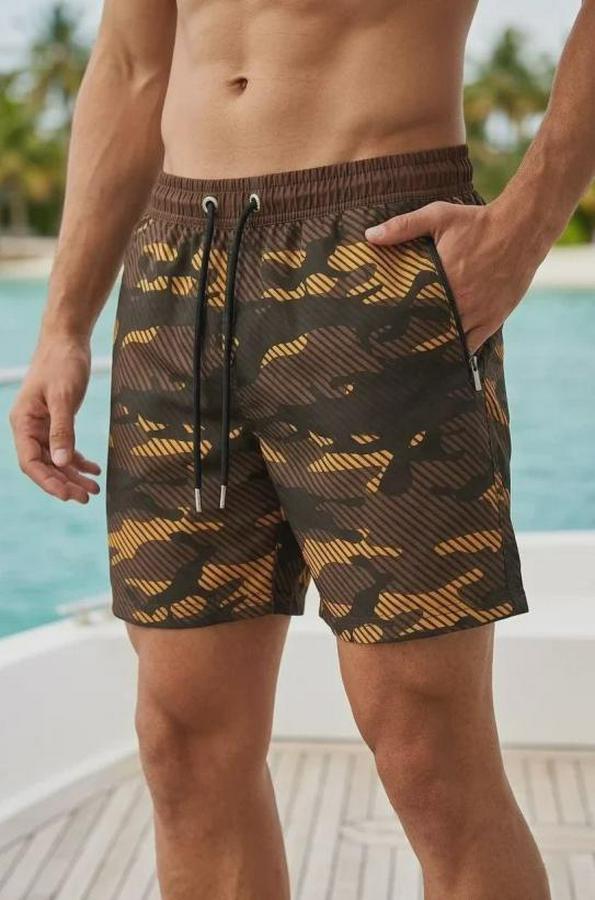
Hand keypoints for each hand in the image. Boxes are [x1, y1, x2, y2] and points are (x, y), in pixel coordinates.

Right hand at [9, 336, 100, 502]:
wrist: (67, 340)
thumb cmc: (62, 363)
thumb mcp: (64, 397)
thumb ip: (63, 430)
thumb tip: (62, 462)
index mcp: (23, 422)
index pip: (30, 462)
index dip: (48, 481)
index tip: (67, 494)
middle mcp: (29, 427)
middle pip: (44, 465)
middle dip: (64, 483)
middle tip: (87, 497)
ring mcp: (43, 426)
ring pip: (56, 459)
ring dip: (73, 475)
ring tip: (94, 489)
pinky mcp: (57, 421)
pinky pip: (66, 448)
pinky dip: (79, 460)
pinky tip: (94, 469)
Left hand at [364, 200, 537, 354]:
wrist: (522, 228)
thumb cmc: (478, 222)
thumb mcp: (438, 216)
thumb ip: (403, 226)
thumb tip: (370, 235)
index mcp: (442, 281)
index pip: (410, 313)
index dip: (395, 326)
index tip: (379, 334)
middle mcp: (460, 302)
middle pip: (428, 333)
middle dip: (410, 342)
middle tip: (391, 352)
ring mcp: (477, 314)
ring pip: (449, 344)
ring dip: (433, 350)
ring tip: (412, 361)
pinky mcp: (493, 320)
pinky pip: (472, 346)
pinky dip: (456, 353)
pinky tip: (443, 359)